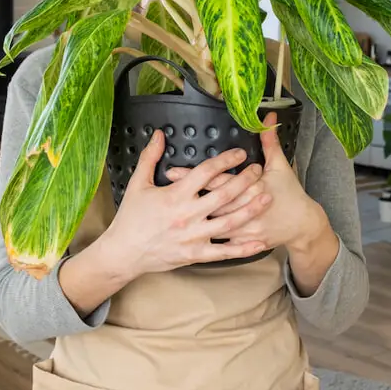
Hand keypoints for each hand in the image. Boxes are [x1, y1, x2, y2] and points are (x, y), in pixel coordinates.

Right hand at [92, 131, 271, 279]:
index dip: (225, 161)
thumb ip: (150, 157)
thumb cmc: (130, 218)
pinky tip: (259, 242)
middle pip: (223, 195)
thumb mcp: (137, 184)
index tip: (240, 154)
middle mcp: (187, 216)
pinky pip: (224, 252)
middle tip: (258, 171)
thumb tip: (160, 135)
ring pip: (229, 223)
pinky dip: (243, 248)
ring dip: (250, 209)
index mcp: (175, 196)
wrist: (124, 252)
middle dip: (244, 181)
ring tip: (267, 197)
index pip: (205, 173)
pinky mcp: (195, 255)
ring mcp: (193, 237)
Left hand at [165, 113, 328, 254]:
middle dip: (185, 195)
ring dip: (191, 218)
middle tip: (162, 189)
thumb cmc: (290, 193)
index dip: (194, 175)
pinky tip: (186, 237)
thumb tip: (266, 119)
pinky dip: (205, 239)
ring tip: (168, 212)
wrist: (303, 224)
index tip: (172, 171)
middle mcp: (245, 209)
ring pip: (212, 224)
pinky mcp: (243, 242)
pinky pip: (221, 243)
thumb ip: (269, 142)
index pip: (218, 179)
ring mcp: (244, 229)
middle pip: (210, 201)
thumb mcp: (280, 166)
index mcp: (252, 187)